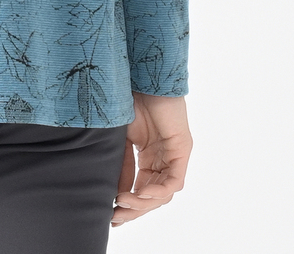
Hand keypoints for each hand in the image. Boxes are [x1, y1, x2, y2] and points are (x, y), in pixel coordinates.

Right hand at [111, 92, 191, 226]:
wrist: (141, 75)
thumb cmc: (130, 99)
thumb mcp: (121, 139)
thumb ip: (122, 164)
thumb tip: (115, 192)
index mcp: (150, 156)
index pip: (142, 189)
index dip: (128, 204)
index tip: (111, 214)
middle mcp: (164, 158)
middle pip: (153, 195)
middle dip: (135, 210)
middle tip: (116, 217)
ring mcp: (174, 155)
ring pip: (164, 193)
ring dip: (144, 203)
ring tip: (124, 203)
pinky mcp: (182, 149)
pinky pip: (174, 181)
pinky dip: (157, 192)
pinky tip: (140, 194)